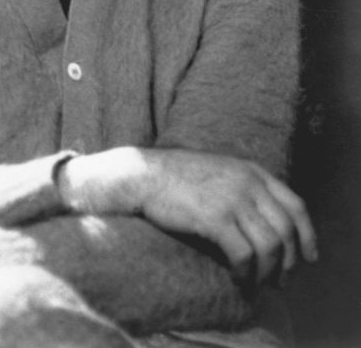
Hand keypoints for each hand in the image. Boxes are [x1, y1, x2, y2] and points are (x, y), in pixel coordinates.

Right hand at [59, 147, 317, 284]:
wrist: (145, 175)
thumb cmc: (178, 177)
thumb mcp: (220, 171)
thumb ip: (245, 187)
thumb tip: (265, 221)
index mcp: (252, 170)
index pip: (296, 205)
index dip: (307, 235)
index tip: (307, 257)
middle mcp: (248, 183)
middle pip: (286, 230)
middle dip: (288, 262)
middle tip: (280, 281)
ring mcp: (233, 199)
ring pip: (270, 246)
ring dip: (268, 272)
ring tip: (258, 283)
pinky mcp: (216, 218)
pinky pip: (245, 254)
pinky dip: (246, 272)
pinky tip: (238, 278)